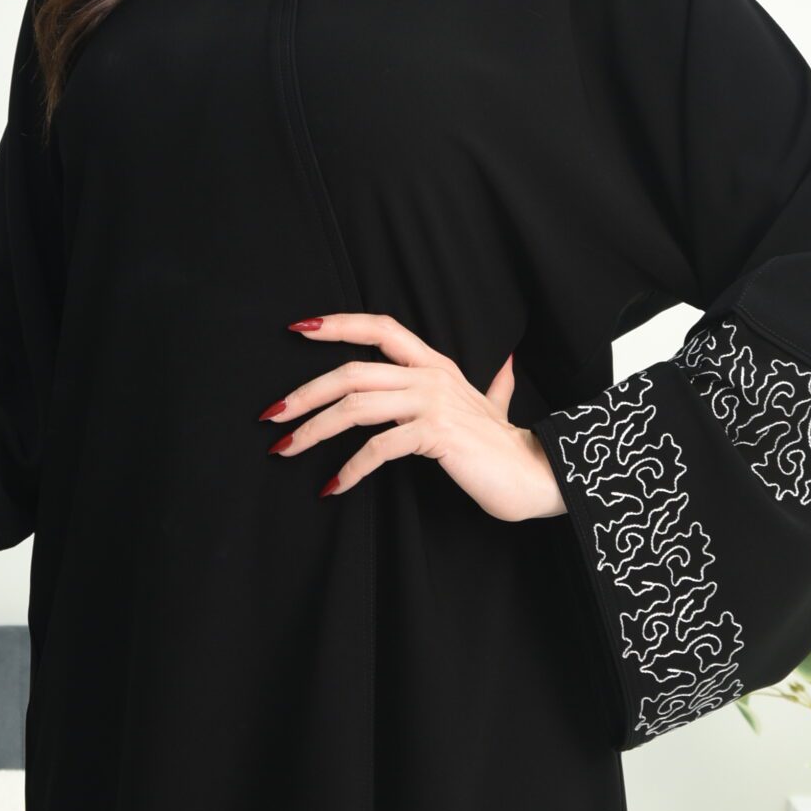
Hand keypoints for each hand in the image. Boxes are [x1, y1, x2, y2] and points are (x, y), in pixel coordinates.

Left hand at [262, 310, 566, 520]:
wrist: (539, 475)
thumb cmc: (508, 446)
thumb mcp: (496, 407)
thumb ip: (496, 385)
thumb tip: (507, 365)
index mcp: (436, 365)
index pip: (381, 327)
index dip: (339, 323)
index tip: (298, 328)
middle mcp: (431, 377)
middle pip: (353, 371)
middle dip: (305, 392)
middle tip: (272, 415)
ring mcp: (434, 404)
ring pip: (357, 406)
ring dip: (314, 430)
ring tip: (286, 449)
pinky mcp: (436, 435)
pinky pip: (379, 447)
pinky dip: (351, 468)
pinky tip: (333, 486)